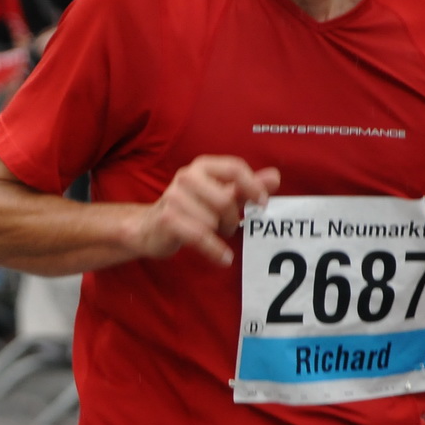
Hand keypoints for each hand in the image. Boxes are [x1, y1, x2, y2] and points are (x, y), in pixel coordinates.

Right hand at [131, 155, 280, 265]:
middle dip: (232, 219)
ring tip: (211, 233)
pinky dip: (215, 250)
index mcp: (201, 166)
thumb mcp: (219, 195)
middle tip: (228, 226)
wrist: (149, 228)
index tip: (262, 204)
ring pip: (213, 221)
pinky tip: (224, 259)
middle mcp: (185, 177)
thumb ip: (246, 187)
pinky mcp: (167, 219)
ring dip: (218, 233)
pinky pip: (201, 236)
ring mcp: (174, 197)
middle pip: (226, 200)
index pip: (235, 168)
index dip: (253, 187)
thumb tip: (275, 177)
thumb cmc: (190, 210)